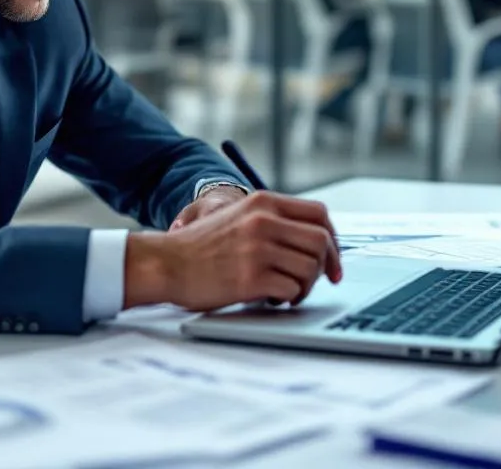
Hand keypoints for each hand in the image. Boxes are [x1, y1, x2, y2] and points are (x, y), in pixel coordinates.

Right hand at [124, 191, 342, 311]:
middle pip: (321, 241)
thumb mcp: (239, 217)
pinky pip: (291, 289)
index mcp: (263, 203)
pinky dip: (288, 298)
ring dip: (306, 285)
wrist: (167, 263)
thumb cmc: (202, 247)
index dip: (333, 239)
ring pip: (310, 268)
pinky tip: (273, 298)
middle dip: (327, 265)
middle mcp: (263, 221)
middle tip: (319, 280)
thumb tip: (316, 243)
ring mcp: (258, 249)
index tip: (332, 259)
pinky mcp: (251, 278)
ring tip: (288, 291)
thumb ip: (273, 222)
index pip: (319, 214)